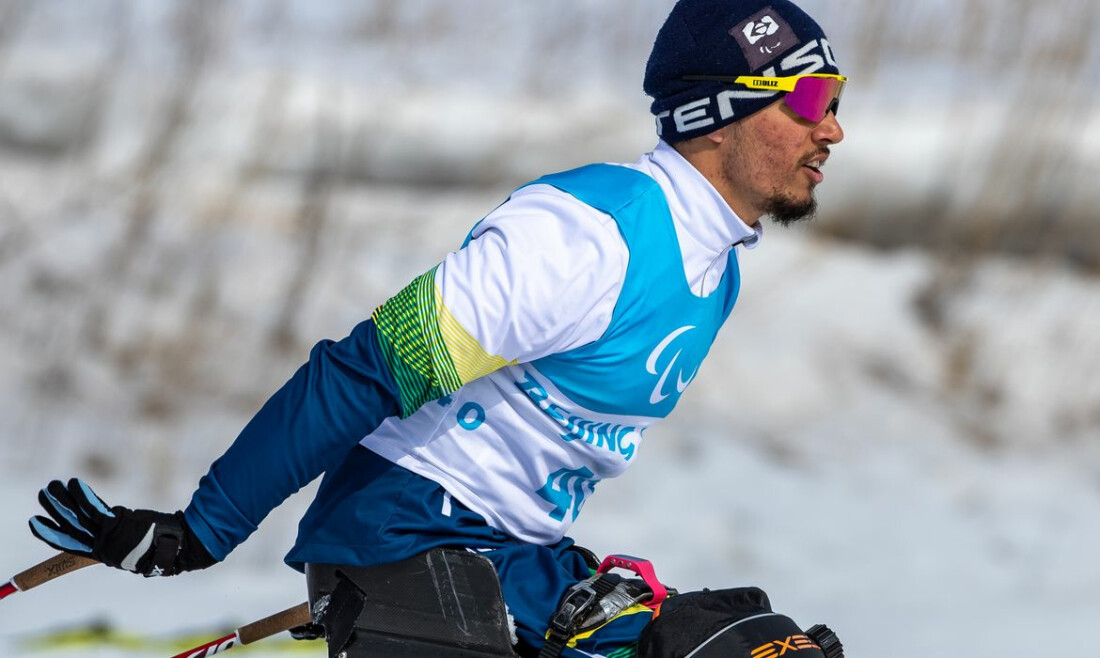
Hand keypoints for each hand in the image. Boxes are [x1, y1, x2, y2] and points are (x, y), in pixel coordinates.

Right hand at [29, 478, 215, 576]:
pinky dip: (83, 496)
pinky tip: (74, 483)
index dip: (52, 534)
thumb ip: (120, 534)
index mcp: (104, 554)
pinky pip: (94, 509)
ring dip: (63, 499)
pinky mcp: (117, 525)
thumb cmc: (163, 544)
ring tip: (51, 485)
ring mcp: (109, 538)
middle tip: (42, 494)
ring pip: (78, 517)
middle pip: (70, 528)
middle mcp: (103, 548)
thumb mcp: (136, 543)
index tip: (35, 523)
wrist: (181, 547)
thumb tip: (112, 520)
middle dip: (53, 511)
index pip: (71, 544)